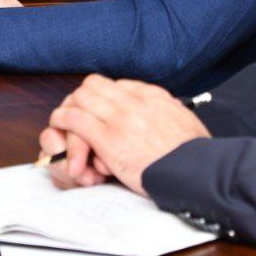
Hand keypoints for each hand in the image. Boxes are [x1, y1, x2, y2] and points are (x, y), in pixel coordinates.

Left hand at [47, 75, 210, 194]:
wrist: (196, 170)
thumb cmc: (195, 154)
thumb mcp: (186, 121)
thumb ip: (172, 112)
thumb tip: (170, 107)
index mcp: (153, 95)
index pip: (117, 85)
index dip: (103, 98)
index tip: (100, 113)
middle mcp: (134, 100)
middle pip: (94, 85)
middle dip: (81, 99)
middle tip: (76, 115)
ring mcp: (119, 116)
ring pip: (80, 98)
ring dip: (69, 109)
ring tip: (62, 122)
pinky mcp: (108, 137)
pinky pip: (74, 119)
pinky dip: (62, 121)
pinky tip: (59, 127)